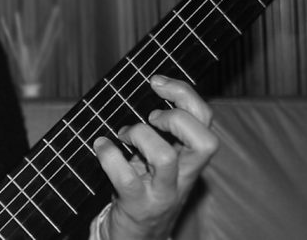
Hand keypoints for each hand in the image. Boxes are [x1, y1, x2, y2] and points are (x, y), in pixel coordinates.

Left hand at [93, 75, 217, 239]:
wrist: (137, 237)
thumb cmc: (143, 190)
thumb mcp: (158, 159)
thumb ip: (159, 132)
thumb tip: (141, 91)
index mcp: (189, 158)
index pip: (206, 120)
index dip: (185, 94)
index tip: (157, 82)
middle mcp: (183, 176)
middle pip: (205, 141)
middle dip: (176, 117)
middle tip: (151, 115)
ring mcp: (162, 193)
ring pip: (165, 158)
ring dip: (141, 136)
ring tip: (125, 135)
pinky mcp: (138, 205)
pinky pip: (126, 178)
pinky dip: (109, 155)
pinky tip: (101, 147)